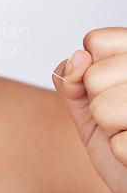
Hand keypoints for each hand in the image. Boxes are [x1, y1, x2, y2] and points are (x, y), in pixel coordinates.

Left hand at [54, 27, 126, 192]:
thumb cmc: (116, 134)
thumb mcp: (83, 100)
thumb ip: (70, 77)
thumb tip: (77, 58)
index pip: (94, 41)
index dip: (88, 68)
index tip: (108, 82)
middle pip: (94, 76)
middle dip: (95, 100)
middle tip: (118, 113)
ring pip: (102, 108)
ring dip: (107, 127)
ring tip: (125, 129)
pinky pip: (117, 144)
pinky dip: (119, 152)